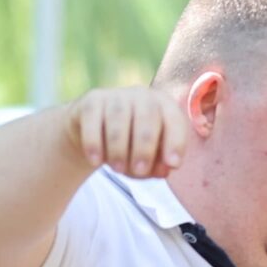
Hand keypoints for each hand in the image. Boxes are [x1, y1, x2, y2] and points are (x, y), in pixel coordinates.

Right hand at [68, 86, 188, 178]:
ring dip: (119, 148)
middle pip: (148, 115)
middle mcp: (141, 96)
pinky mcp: (91, 101)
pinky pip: (93, 119)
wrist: (92, 136)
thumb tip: (164, 170)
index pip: (174, 119)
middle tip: (139, 170)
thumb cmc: (128, 148)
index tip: (172, 164)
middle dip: (145, 147)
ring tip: (117, 169)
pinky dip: (94, 143)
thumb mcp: (146, 160)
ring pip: (119, 117)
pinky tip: (96, 161)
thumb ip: (157, 166)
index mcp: (163, 107)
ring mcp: (115, 95)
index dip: (176, 141)